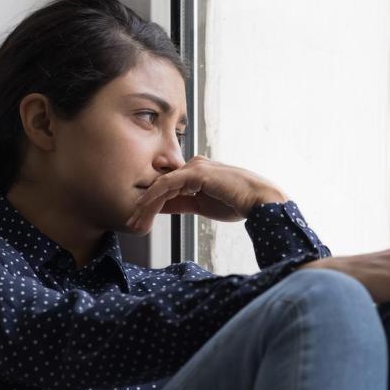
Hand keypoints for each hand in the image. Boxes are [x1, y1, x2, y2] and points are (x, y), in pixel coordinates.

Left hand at [127, 156, 286, 228]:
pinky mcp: (196, 172)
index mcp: (196, 173)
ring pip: (161, 185)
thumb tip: (162, 208)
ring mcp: (194, 167)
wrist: (258, 200)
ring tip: (134, 220)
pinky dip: (154, 197)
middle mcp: (193, 166)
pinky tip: (144, 208)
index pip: (167, 187)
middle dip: (144, 205)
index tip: (139, 220)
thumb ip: (183, 203)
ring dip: (145, 204)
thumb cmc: (237, 203)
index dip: (151, 203)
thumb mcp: (203, 206)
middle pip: (161, 185)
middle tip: (130, 223)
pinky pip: (168, 185)